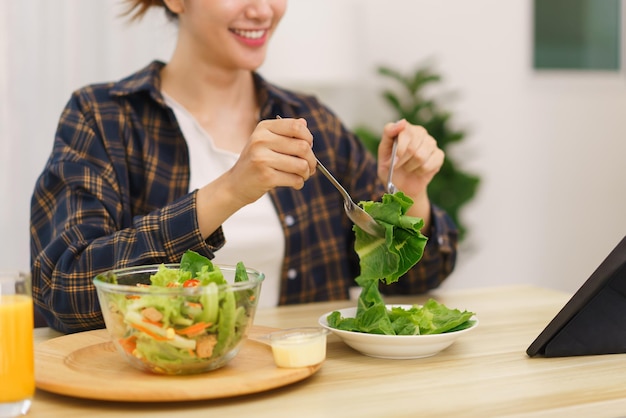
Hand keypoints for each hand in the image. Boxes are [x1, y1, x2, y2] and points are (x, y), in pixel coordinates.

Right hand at [196, 118, 315, 238]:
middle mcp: (261, 140)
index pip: (296, 126)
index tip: (309, 146)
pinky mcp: (266, 177)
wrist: (235, 184)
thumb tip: (304, 122)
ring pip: (301, 165)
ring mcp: (262, 159)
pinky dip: (299, 183)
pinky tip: (295, 183)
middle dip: (312, 159)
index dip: (308, 137)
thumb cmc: (255, 162)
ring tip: (302, 176)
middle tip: (310, 166)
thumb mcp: (266, 142)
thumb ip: (285, 132)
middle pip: (302, 146)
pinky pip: (295, 179)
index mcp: (263, 128)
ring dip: (306, 173)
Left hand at [377, 119, 443, 221]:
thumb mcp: (383, 152)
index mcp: (405, 129)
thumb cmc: (390, 167)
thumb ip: (389, 133)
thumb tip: (403, 121)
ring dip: (410, 167)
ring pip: (420, 156)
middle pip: (412, 146)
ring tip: (408, 168)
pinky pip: (430, 164)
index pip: (405, 131)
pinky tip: (418, 171)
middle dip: (403, 160)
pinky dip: (420, 171)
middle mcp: (419, 132)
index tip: (395, 160)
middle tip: (398, 166)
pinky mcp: (439, 154)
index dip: (399, 148)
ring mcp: (431, 142)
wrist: (401, 185)